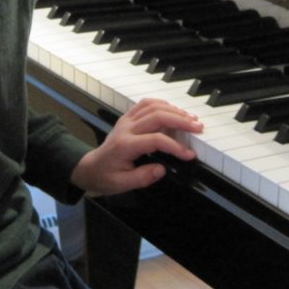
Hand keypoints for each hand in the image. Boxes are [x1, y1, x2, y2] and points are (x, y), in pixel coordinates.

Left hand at [70, 98, 202, 195]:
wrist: (90, 168)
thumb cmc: (106, 176)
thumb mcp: (121, 184)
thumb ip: (142, 178)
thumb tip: (162, 169)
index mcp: (125, 145)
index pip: (155, 140)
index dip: (175, 146)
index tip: (189, 154)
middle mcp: (126, 128)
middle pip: (157, 116)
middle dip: (180, 121)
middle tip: (198, 128)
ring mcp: (126, 120)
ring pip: (153, 106)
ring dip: (175, 110)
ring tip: (191, 119)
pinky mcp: (128, 117)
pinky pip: (146, 104)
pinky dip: (163, 104)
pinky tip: (175, 111)